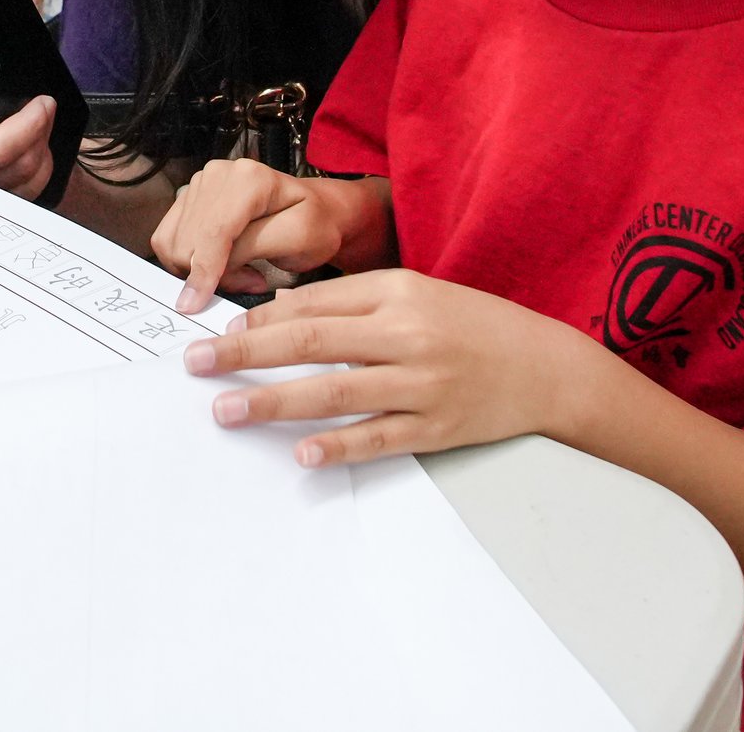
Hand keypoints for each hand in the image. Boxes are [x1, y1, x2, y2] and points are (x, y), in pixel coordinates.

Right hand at [151, 159, 363, 311]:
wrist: (316, 211)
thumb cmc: (315, 225)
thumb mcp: (298, 238)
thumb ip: (252, 248)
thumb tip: (205, 272)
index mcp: (249, 178)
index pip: (214, 232)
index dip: (203, 271)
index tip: (193, 306)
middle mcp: (217, 174)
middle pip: (190, 241)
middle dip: (212, 274)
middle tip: (251, 280)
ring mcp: (200, 183)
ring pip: (175, 243)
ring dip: (201, 269)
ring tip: (242, 270)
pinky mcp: (189, 199)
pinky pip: (169, 240)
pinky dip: (190, 262)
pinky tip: (223, 262)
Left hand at [181, 270, 589, 468]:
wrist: (546, 367)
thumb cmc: (473, 325)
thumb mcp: (416, 293)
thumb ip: (353, 301)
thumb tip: (282, 315)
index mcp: (398, 291)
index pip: (314, 301)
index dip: (261, 319)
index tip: (220, 332)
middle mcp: (407, 333)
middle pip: (310, 340)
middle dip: (245, 352)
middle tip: (197, 363)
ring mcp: (422, 384)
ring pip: (335, 390)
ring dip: (274, 401)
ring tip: (227, 410)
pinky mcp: (437, 428)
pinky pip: (378, 438)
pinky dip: (339, 446)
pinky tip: (302, 453)